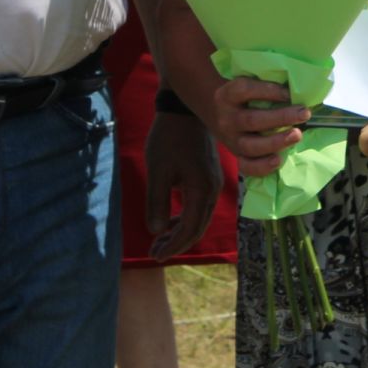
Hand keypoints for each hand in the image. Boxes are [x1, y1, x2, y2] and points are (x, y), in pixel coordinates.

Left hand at [144, 111, 221, 261]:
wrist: (183, 111)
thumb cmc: (168, 139)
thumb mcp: (157, 170)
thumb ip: (157, 202)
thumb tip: (156, 232)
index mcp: (202, 190)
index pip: (190, 229)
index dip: (173, 246)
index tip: (155, 256)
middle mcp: (212, 190)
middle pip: (197, 227)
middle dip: (176, 243)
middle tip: (154, 253)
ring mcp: (213, 183)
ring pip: (199, 217)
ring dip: (180, 231)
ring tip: (159, 241)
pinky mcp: (209, 177)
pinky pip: (199, 206)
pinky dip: (185, 217)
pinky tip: (170, 221)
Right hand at [209, 76, 307, 176]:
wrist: (217, 114)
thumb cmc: (243, 97)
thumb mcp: (246, 85)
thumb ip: (265, 86)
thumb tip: (298, 88)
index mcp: (227, 95)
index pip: (244, 90)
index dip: (268, 91)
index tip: (289, 93)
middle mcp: (226, 119)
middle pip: (251, 120)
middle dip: (281, 117)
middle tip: (304, 113)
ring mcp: (230, 140)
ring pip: (250, 146)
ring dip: (276, 142)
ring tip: (297, 135)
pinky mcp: (236, 156)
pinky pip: (247, 166)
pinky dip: (262, 166)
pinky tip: (279, 160)